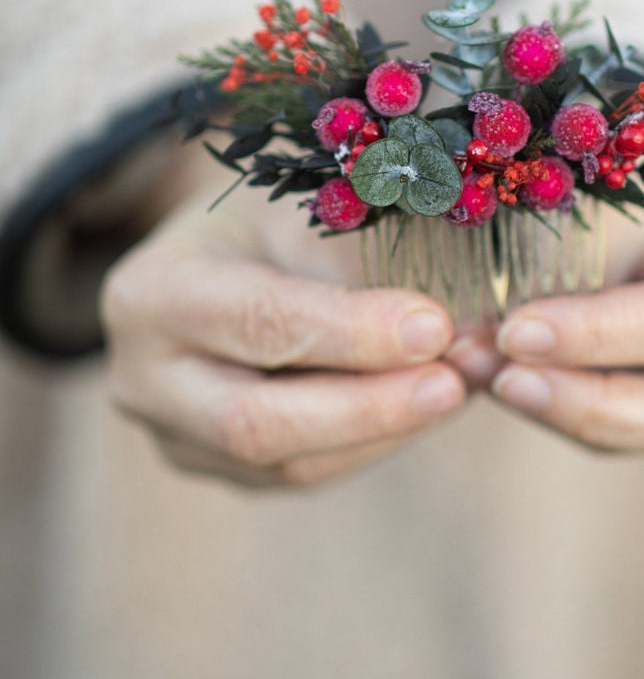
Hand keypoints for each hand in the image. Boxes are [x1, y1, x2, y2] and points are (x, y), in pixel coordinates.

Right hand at [99, 148, 465, 488]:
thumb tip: (462, 314)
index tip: (434, 326)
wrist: (218, 252)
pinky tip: (433, 400)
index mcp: (153, 292)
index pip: (259, 322)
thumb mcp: (302, 207)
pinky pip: (307, 471)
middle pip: (257, 423)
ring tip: (464, 382)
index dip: (353, 332)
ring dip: (390, 428)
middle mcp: (145, 378)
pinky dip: (380, 439)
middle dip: (372, 406)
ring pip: (290, 464)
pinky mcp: (219, 469)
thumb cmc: (266, 214)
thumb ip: (363, 257)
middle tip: (456, 379)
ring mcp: (176, 436)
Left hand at [486, 187, 643, 458]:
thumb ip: (574, 250)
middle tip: (494, 374)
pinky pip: (630, 431)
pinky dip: (561, 407)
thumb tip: (479, 307)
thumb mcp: (632, 192)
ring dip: (560, 411)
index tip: (513, 333)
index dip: (596, 337)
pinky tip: (500, 376)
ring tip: (481, 372)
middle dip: (580, 403)